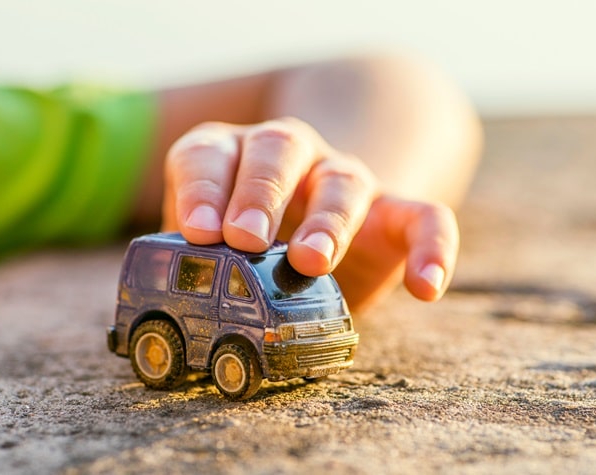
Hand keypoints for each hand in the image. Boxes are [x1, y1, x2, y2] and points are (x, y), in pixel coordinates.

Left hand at [161, 117, 457, 310]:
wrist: (318, 212)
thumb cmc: (251, 237)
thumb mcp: (214, 243)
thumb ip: (194, 262)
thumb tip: (164, 315)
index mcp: (233, 156)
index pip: (210, 154)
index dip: (201, 189)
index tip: (198, 232)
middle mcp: (290, 156)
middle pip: (278, 149)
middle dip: (259, 192)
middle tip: (243, 238)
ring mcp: (344, 179)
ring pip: (344, 180)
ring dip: (328, 218)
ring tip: (310, 261)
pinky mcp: (394, 213)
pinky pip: (426, 218)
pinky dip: (431, 248)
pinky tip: (425, 287)